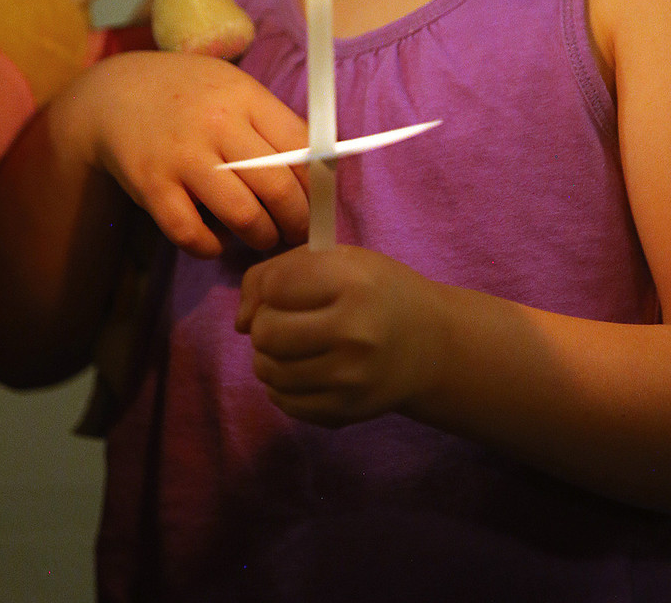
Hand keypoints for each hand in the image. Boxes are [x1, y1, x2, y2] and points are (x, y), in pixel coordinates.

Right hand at [52, 51, 308, 257]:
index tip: (320, 203)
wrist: (115, 93)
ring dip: (261, 237)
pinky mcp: (151, 185)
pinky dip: (211, 247)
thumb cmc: (188, 95)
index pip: (301, 148)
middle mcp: (216, 124)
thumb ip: (271, 123)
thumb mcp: (233, 90)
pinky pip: (192, 233)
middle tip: (297, 231)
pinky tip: (216, 242)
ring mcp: (182, 156)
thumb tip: (321, 168)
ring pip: (242, 215)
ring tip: (263, 237)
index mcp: (245, 97)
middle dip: (296, 221)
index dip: (318, 185)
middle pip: (278, 187)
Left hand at [235, 245, 443, 426]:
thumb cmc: (378, 290)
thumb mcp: (339, 259)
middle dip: (263, 324)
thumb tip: (240, 320)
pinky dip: (280, 384)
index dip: (267, 286)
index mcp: (352, 284)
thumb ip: (280, 271)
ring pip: (268, 370)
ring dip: (268, 355)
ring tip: (290, 344)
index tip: (284, 289)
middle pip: (265, 332)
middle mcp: (352, 333)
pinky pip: (283, 401)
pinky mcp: (345, 411)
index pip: (274, 286)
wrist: (430, 344)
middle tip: (283, 320)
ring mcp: (349, 378)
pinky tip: (301, 368)